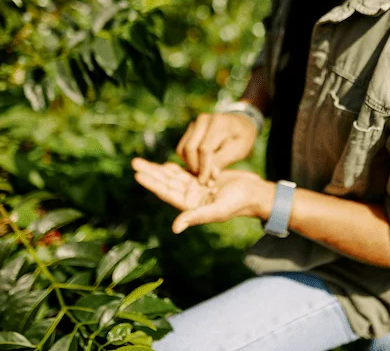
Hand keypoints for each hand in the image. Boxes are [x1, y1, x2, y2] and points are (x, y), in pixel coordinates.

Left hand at [132, 158, 272, 233]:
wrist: (255, 193)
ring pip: (173, 177)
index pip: (167, 193)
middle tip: (134, 162)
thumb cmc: (239, 203)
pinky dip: (175, 168)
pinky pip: (186, 173)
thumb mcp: (218, 210)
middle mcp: (191, 198)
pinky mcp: (205, 180)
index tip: (138, 174)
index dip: (152, 183)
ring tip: (142, 161)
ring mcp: (198, 189)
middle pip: (166, 183)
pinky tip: (164, 163)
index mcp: (192, 206)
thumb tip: (175, 228)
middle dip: (150, 173)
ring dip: (158, 169)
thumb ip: (196, 217)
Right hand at [175, 111, 257, 184]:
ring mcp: (194, 123)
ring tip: (203, 173)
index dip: (204, 167)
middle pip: (190, 148)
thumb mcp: (238, 150)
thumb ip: (222, 161)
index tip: (205, 182)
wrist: (240, 124)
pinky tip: (200, 165)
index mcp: (219, 122)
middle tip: (204, 180)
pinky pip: (182, 147)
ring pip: (182, 149)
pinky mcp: (189, 129)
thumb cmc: (241, 138)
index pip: (205, 148)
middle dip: (195, 167)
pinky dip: (188, 159)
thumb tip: (209, 176)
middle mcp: (203, 120)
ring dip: (190, 164)